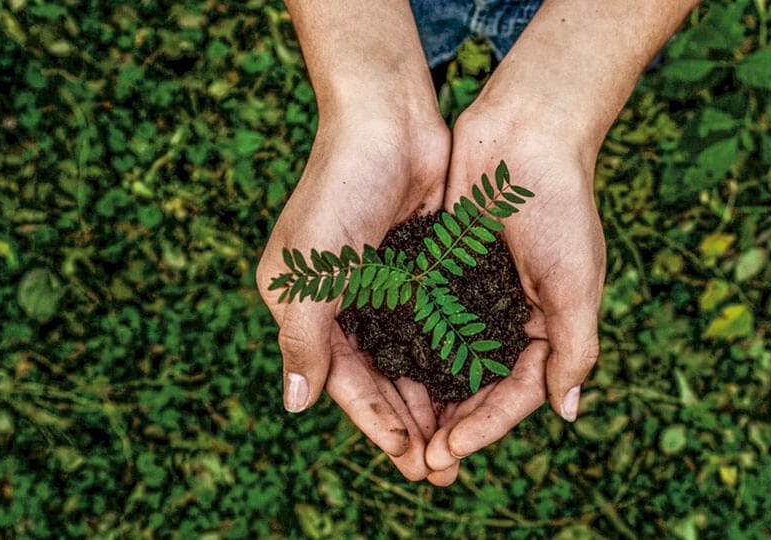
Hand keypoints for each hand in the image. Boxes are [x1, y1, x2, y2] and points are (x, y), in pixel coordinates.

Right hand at [256, 114, 449, 480]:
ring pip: (410, 359)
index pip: (344, 382)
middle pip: (380, 379)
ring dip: (433, 399)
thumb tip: (295, 406)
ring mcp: (383, 287)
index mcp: (306, 307)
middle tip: (443, 468)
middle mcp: (343, 303)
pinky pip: (435, 326)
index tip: (410, 462)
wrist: (388, 121)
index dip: (377, 424)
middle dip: (410, 423)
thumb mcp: (310, 270)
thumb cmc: (340, 189)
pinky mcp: (419, 270)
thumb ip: (303, 339)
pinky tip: (475, 386)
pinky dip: (450, 357)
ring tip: (462, 440)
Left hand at [423, 108, 606, 484]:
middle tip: (421, 458)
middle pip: (478, 386)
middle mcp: (509, 317)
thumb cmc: (560, 206)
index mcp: (548, 326)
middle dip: (453, 423)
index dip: (487, 425)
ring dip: (427, 396)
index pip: (517, 392)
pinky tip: (383, 374)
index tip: (453, 448)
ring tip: (400, 430)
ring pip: (447, 360)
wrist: (525, 133)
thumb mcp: (576, 282)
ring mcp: (474, 296)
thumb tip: (568, 413)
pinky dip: (408, 349)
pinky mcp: (442, 270)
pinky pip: (424, 319)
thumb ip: (574, 347)